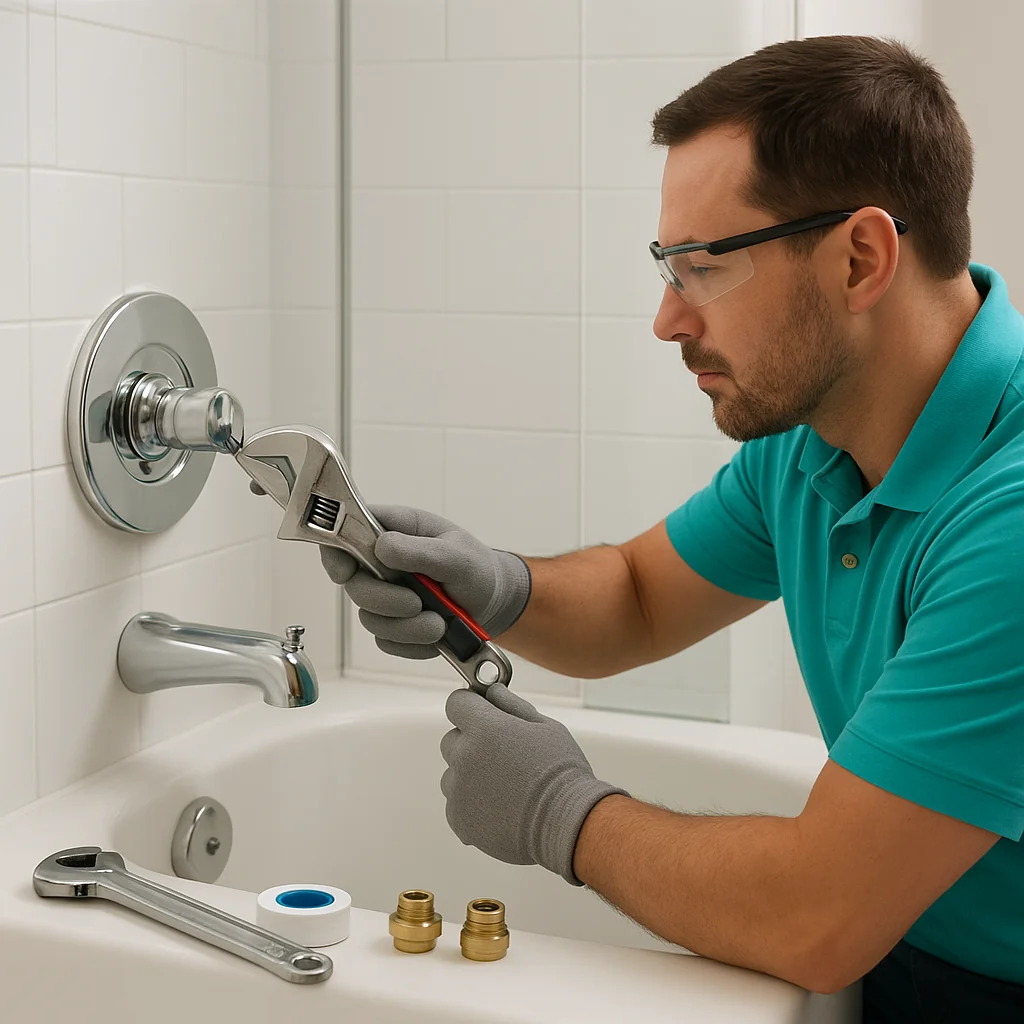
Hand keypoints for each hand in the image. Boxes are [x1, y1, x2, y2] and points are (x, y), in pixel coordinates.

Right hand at [319, 505, 530, 659]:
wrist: (493, 602)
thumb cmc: (476, 567)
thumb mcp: (457, 554)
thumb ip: (421, 551)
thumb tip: (382, 546)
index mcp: (393, 531)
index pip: (346, 533)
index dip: (335, 552)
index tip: (345, 572)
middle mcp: (382, 564)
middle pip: (354, 585)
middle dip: (385, 600)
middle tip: (416, 603)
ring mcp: (385, 597)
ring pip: (370, 619)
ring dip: (406, 627)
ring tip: (440, 623)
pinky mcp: (394, 627)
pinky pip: (388, 642)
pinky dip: (413, 643)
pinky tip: (437, 634)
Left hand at [440, 685, 627, 883]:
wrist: (568, 824)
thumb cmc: (562, 772)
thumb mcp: (546, 727)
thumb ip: (512, 705)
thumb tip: (491, 691)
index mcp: (485, 728)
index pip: (456, 703)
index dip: (471, 706)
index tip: (483, 714)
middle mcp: (465, 756)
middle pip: (452, 739)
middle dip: (471, 742)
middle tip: (502, 756)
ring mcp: (459, 790)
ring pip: (452, 773)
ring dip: (469, 775)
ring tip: (503, 786)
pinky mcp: (459, 819)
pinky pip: (455, 804)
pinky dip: (471, 804)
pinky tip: (500, 807)